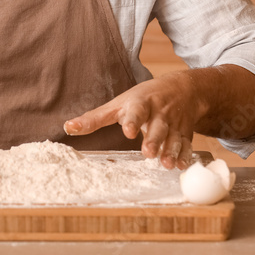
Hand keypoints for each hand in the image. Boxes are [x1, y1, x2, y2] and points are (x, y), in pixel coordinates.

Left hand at [63, 73, 201, 169]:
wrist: (182, 88)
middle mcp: (158, 113)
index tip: (128, 131)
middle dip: (154, 140)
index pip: (136, 111)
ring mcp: (174, 123)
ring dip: (171, 151)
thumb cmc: (143, 98)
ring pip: (174, 137)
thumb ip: (95, 118)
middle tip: (148, 153)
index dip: (132, 121)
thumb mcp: (118, 104)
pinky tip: (182, 166)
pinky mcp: (185, 133)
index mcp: (140, 104)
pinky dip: (186, 155)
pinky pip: (187, 144)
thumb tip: (67, 127)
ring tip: (166, 164)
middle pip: (157, 127)